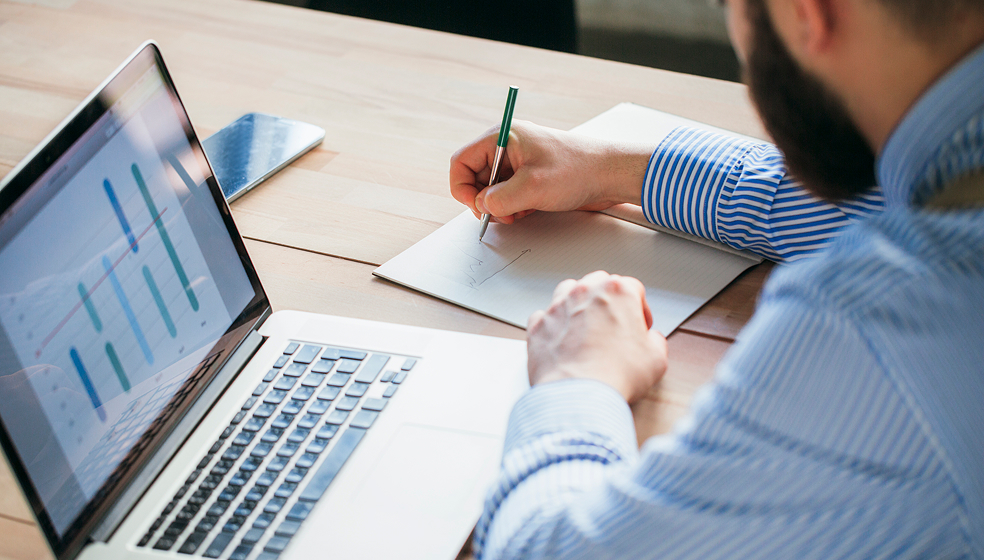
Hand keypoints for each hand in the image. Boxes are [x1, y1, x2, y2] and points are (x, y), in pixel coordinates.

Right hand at [450, 121, 652, 223]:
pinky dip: (512, 207)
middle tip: (501, 214)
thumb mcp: (532, 188)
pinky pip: (508, 195)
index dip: (461, 186)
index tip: (475, 206)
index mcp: (503, 137)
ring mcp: (518, 163)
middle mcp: (507, 148)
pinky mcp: (529, 177)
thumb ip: (499, 199)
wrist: (610, 175)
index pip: (461, 161)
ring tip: (519, 212)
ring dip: (500, 207)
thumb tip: (482, 207)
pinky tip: (529, 210)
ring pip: (491, 190)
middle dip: (484, 200)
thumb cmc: (578, 170)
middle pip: (474, 177)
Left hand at [527, 271, 667, 402]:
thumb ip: (656, 342)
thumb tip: (652, 340)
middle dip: (608, 300)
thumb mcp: (656, 359)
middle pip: (599, 283)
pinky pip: (544, 315)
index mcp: (618, 292)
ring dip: (578, 302)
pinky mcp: (539, 324)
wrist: (580, 395)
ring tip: (585, 324)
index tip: (640, 325)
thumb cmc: (617, 375)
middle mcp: (586, 292)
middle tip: (614, 323)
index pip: (634, 288)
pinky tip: (561, 338)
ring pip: (569, 290)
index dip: (640, 308)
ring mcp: (559, 306)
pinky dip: (553, 324)